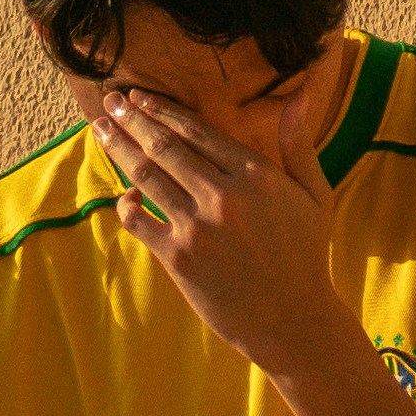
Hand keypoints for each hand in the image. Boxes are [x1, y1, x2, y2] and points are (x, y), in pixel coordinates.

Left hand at [93, 84, 352, 378]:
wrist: (293, 321)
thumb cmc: (305, 256)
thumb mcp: (314, 195)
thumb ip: (298, 143)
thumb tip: (300, 93)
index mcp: (256, 174)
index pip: (197, 130)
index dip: (162, 110)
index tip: (139, 97)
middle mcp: (224, 195)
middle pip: (165, 146)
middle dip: (132, 119)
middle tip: (109, 101)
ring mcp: (198, 227)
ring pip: (146, 176)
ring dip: (119, 148)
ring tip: (101, 129)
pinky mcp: (179, 258)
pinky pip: (138, 221)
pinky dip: (126, 205)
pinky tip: (125, 196)